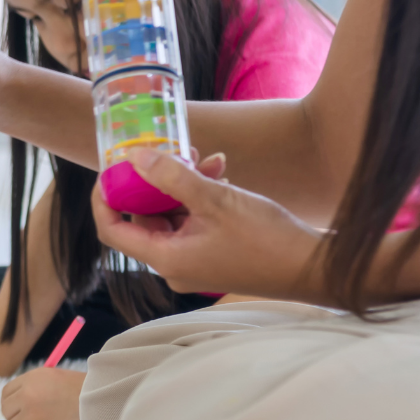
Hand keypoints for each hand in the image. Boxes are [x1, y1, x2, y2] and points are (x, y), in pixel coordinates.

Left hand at [1, 368, 85, 419]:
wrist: (97, 402)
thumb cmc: (77, 389)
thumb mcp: (50, 377)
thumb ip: (31, 386)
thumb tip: (14, 404)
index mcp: (30, 379)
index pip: (6, 392)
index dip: (11, 401)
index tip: (17, 406)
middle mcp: (27, 395)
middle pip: (6, 409)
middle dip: (13, 414)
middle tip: (25, 417)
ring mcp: (32, 413)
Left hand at [92, 147, 323, 298]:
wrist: (315, 267)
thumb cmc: (267, 240)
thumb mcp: (216, 200)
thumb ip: (172, 178)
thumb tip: (135, 157)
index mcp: (166, 258)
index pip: (112, 230)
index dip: (105, 198)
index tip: (109, 169)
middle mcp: (174, 264)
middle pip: (144, 218)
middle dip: (156, 181)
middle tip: (171, 152)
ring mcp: (194, 260)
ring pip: (172, 215)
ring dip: (183, 184)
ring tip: (206, 157)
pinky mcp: (213, 253)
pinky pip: (193, 221)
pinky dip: (201, 197)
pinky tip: (220, 171)